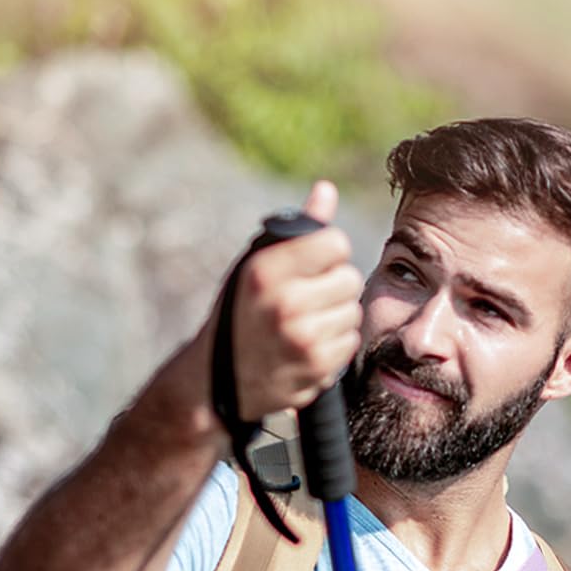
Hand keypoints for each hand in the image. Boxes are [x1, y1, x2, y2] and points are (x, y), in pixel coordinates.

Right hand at [225, 179, 364, 423]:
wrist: (217, 381)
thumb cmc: (240, 313)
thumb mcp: (256, 264)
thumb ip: (296, 230)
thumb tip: (327, 190)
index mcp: (266, 270)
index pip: (335, 243)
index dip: (327, 253)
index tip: (312, 266)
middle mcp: (285, 303)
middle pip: (350, 278)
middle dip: (334, 286)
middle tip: (308, 299)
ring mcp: (303, 339)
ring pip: (353, 312)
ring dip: (336, 317)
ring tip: (306, 324)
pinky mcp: (316, 368)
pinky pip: (350, 343)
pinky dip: (335, 345)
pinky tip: (309, 346)